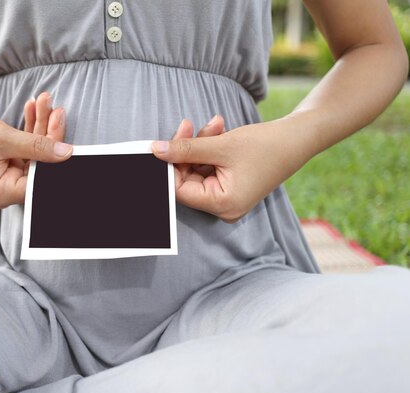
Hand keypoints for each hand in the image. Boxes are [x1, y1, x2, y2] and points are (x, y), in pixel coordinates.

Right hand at [0, 92, 71, 209]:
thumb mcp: (4, 137)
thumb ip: (38, 146)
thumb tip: (68, 154)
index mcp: (0, 193)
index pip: (37, 183)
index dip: (55, 165)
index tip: (71, 145)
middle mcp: (4, 190)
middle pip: (39, 166)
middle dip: (49, 137)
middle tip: (58, 111)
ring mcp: (7, 176)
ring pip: (35, 153)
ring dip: (42, 127)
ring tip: (46, 102)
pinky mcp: (8, 163)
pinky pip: (27, 147)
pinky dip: (31, 129)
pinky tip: (36, 109)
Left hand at [153, 118, 304, 222]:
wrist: (298, 138)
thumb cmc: (266, 145)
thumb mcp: (221, 145)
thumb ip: (185, 149)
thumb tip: (155, 150)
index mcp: (222, 205)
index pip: (180, 190)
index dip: (169, 167)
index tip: (160, 145)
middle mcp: (223, 207)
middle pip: (187, 178)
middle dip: (186, 150)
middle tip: (187, 125)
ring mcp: (226, 197)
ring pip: (197, 169)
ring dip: (199, 145)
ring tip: (215, 123)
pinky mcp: (229, 185)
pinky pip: (208, 167)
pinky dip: (208, 148)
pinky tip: (218, 129)